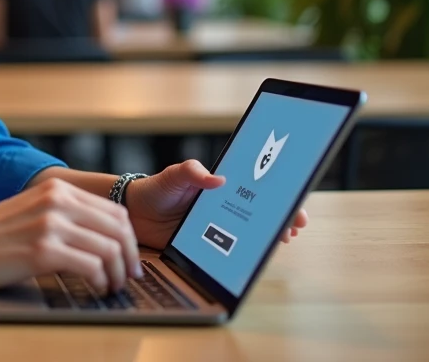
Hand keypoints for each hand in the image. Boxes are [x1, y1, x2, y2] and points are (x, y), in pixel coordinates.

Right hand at [0, 178, 141, 293]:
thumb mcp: (31, 211)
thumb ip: (62, 214)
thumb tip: (98, 235)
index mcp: (57, 189)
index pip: (114, 210)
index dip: (128, 237)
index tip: (128, 258)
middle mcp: (57, 201)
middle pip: (118, 228)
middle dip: (129, 256)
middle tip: (128, 276)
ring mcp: (51, 224)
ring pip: (109, 249)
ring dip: (117, 273)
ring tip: (111, 287)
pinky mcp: (43, 251)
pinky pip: (92, 266)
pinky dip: (100, 281)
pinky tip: (94, 289)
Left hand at [124, 160, 308, 249]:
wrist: (135, 213)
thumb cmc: (158, 188)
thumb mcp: (175, 175)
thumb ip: (193, 172)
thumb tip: (217, 179)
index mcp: (220, 187)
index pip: (255, 189)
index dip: (276, 195)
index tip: (292, 202)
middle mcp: (223, 207)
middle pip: (258, 212)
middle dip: (280, 218)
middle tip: (292, 226)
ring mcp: (217, 226)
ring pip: (248, 232)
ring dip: (266, 236)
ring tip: (280, 240)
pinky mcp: (207, 244)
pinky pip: (228, 249)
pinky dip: (243, 253)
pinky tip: (252, 255)